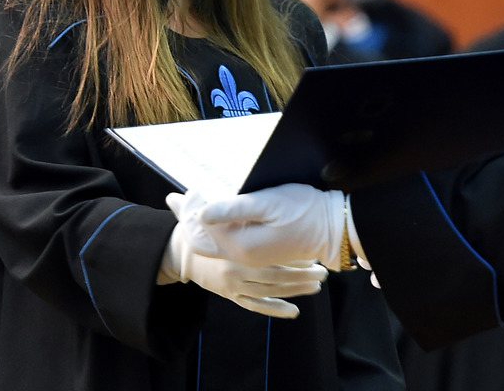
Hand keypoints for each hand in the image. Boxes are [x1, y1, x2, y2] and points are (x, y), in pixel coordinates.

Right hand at [159, 219, 326, 317]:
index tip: (310, 253)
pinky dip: (276, 309)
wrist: (181, 255)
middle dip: (300, 275)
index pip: (268, 257)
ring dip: (294, 290)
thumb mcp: (203, 215)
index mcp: (232, 253)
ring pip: (269, 292)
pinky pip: (257, 306)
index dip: (291, 257)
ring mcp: (234, 287)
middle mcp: (234, 273)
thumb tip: (215, 191)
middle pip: (274, 277)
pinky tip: (294, 311)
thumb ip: (219, 206)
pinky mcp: (233, 296)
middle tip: (322, 272)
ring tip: (316, 285)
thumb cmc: (198, 230)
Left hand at [172, 184, 345, 269]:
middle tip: (178, 197)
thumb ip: (232, 209)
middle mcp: (242, 256)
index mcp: (240, 246)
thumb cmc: (302, 211)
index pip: (200, 232)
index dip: (188, 212)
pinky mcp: (260, 252)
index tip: (185, 192)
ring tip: (194, 201)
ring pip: (216, 242)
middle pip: (203, 241)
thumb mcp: (266, 204)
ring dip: (202, 224)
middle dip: (189, 219)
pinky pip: (230, 243)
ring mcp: (252, 257)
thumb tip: (201, 213)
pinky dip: (218, 228)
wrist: (332, 227)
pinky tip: (219, 213)